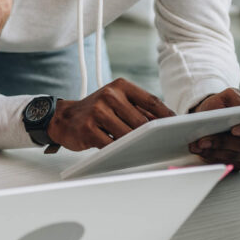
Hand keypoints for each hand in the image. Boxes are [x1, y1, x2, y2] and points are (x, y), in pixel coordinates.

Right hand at [47, 78, 174, 150]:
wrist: (62, 117)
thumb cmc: (95, 111)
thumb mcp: (116, 102)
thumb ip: (138, 110)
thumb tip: (165, 123)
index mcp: (119, 86)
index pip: (150, 100)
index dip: (166, 114)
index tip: (177, 125)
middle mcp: (109, 95)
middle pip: (141, 120)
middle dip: (152, 134)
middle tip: (164, 143)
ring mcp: (98, 111)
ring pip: (127, 134)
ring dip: (137, 144)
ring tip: (145, 150)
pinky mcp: (88, 129)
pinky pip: (111, 145)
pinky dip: (120, 151)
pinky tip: (125, 153)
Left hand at [188, 87, 239, 169]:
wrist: (214, 115)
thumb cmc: (224, 105)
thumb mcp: (229, 95)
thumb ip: (236, 98)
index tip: (234, 130)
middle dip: (223, 142)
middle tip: (205, 140)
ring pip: (235, 156)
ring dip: (214, 151)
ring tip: (198, 145)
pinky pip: (228, 163)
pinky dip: (212, 157)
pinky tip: (201, 151)